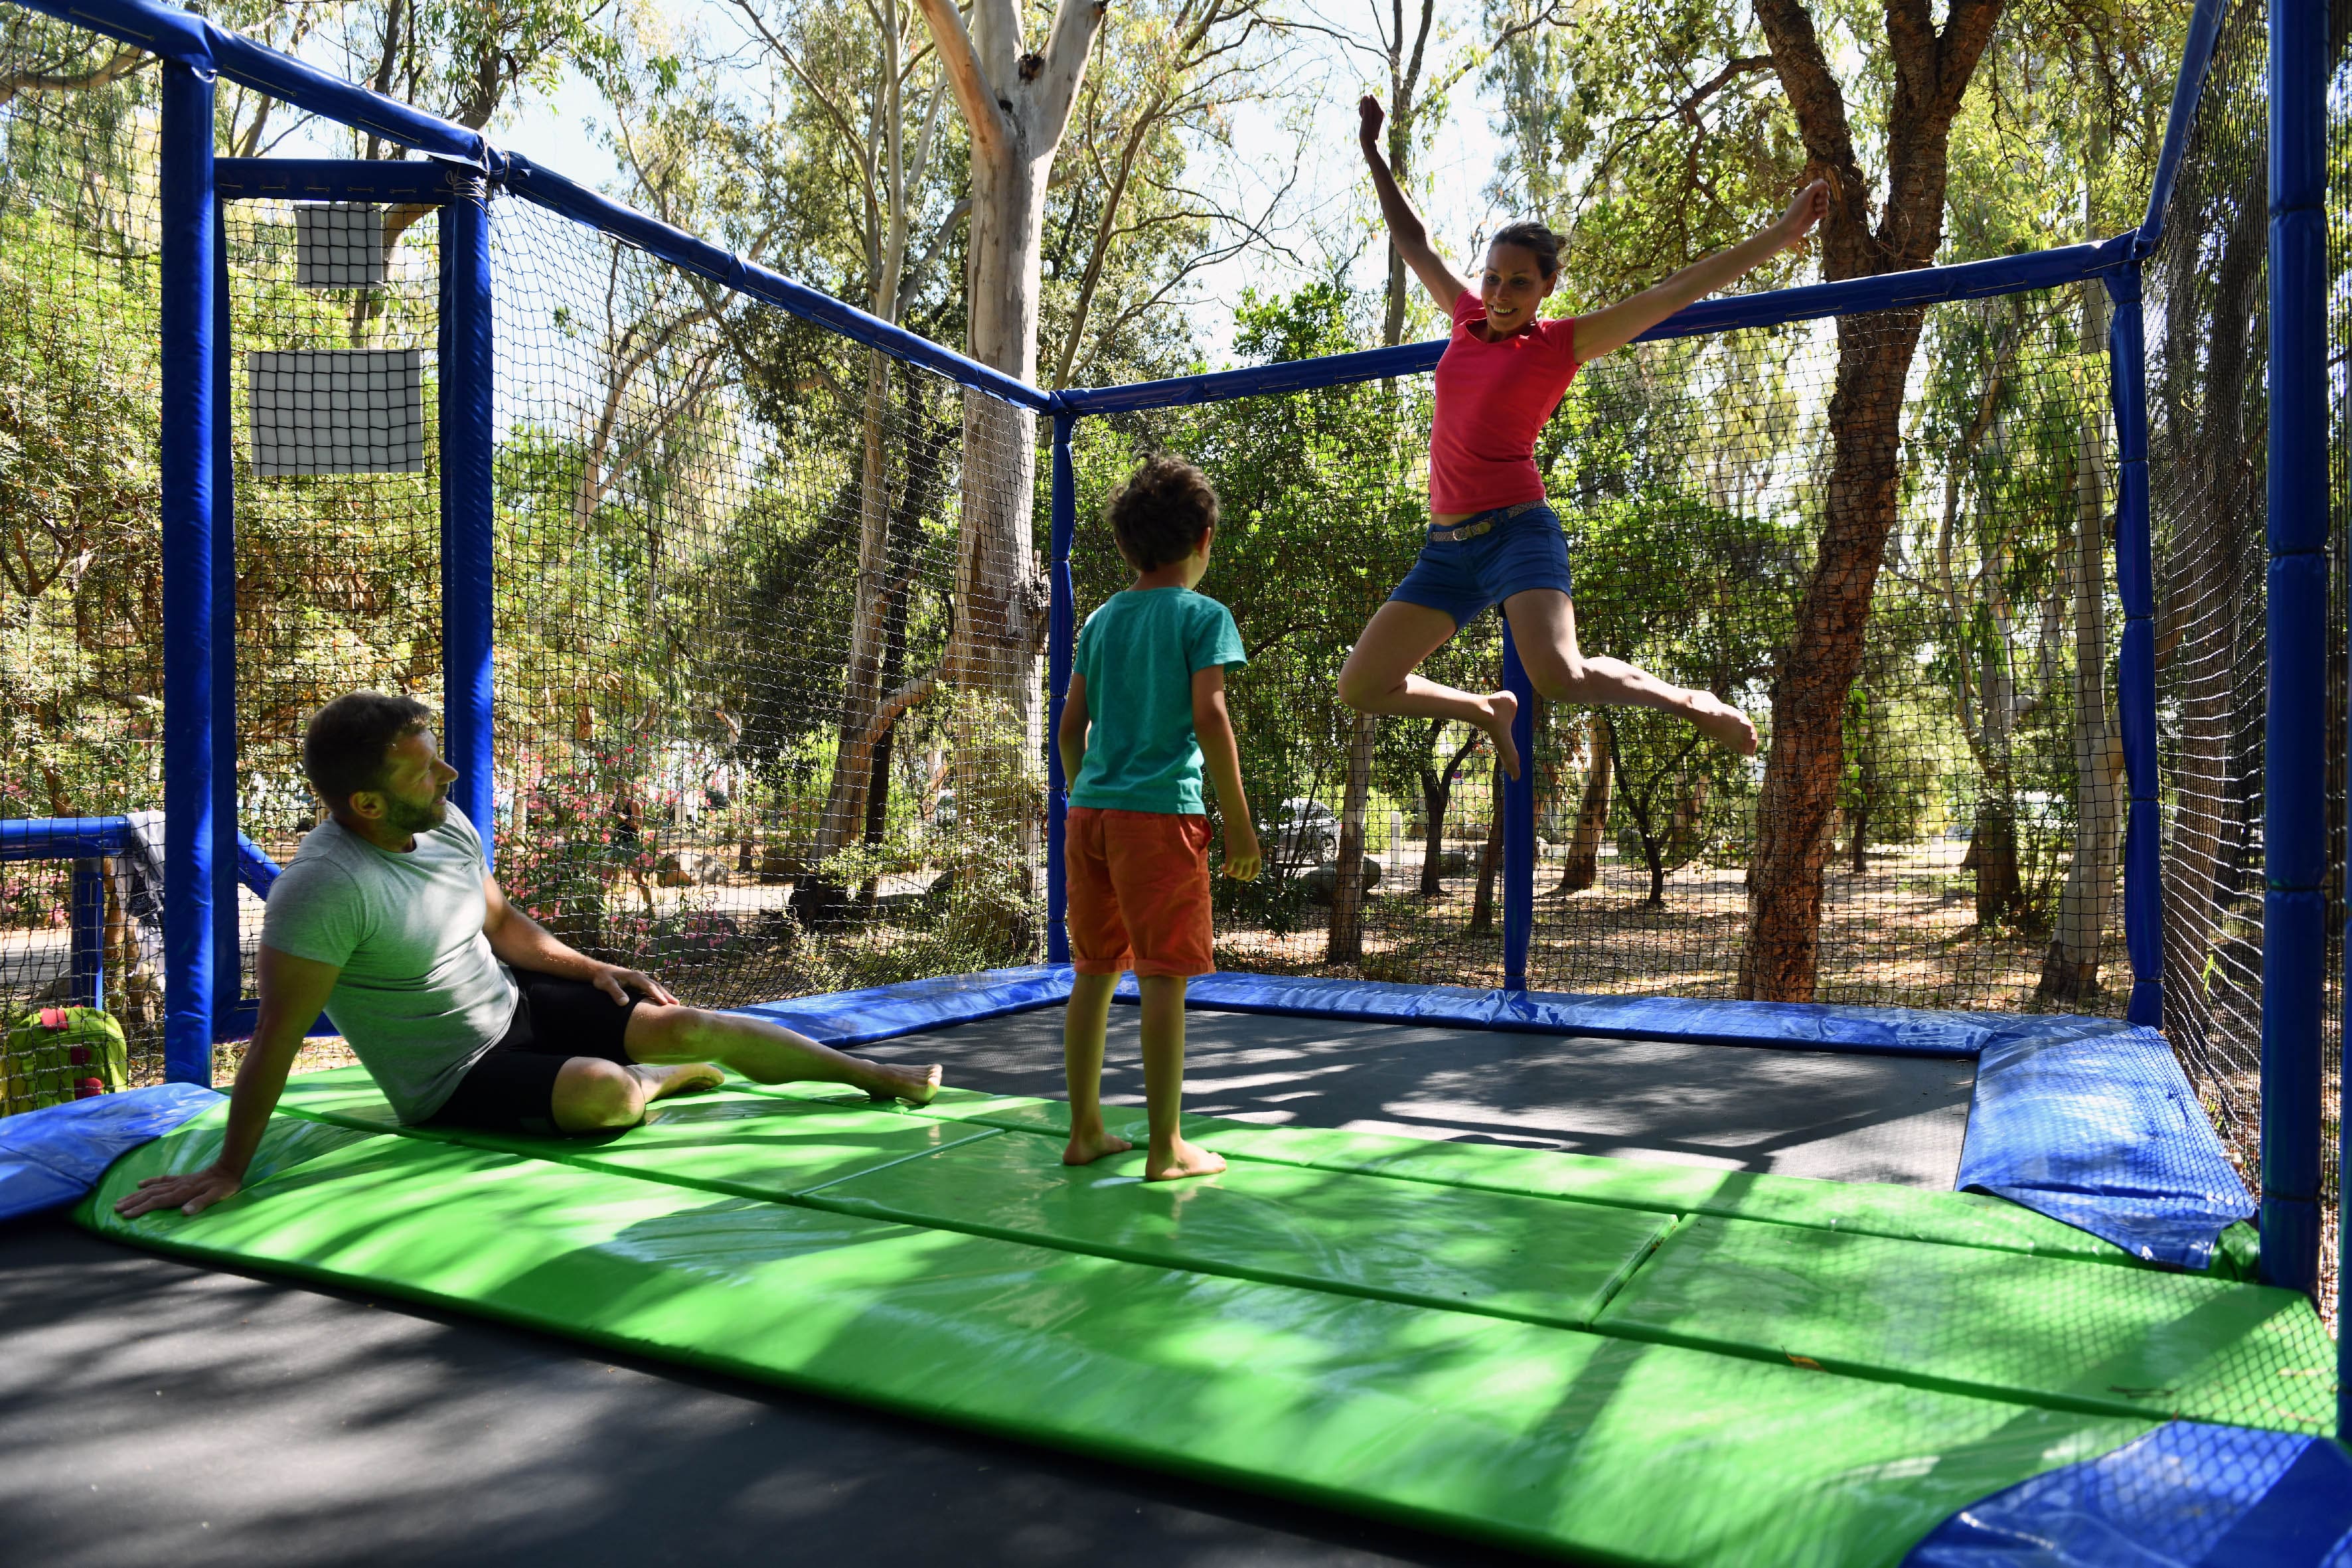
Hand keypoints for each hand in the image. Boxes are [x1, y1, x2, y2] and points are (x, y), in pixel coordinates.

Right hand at [114, 1164, 241, 1218]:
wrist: (228, 1169)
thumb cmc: (223, 1186)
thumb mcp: (216, 1196)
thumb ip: (200, 1203)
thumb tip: (185, 1212)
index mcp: (181, 1193)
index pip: (156, 1202)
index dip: (141, 1209)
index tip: (126, 1215)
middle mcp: (175, 1187)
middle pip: (149, 1195)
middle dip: (132, 1202)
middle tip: (116, 1208)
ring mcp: (177, 1182)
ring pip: (151, 1188)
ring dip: (135, 1195)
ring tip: (121, 1200)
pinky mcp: (180, 1179)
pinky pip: (161, 1180)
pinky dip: (150, 1182)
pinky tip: (140, 1184)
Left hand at [591, 963, 675, 1006]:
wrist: (600, 971)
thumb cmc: (603, 978)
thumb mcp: (606, 985)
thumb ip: (615, 993)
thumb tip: (624, 1003)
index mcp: (635, 977)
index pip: (649, 987)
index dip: (657, 995)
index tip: (665, 1004)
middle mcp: (640, 977)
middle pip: (656, 986)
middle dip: (666, 995)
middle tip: (677, 1005)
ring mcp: (640, 980)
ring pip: (656, 987)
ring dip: (665, 995)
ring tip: (674, 1004)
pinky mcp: (639, 984)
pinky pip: (652, 989)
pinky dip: (659, 994)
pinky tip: (663, 1001)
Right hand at [1222, 821, 1260, 882]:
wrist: (1238, 822)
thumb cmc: (1244, 830)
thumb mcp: (1251, 843)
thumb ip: (1250, 853)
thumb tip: (1245, 862)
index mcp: (1257, 855)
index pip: (1256, 871)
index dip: (1251, 877)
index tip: (1246, 879)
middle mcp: (1250, 859)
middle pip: (1245, 874)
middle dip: (1239, 877)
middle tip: (1233, 874)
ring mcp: (1241, 858)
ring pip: (1236, 873)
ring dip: (1231, 874)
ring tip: (1227, 870)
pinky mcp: (1232, 856)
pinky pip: (1228, 869)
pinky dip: (1225, 870)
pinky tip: (1222, 866)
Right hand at [1358, 95, 1383, 152]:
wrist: (1369, 144)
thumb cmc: (1367, 133)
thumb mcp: (1366, 119)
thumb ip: (1366, 107)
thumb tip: (1366, 96)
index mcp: (1380, 110)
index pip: (1370, 97)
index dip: (1364, 104)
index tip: (1365, 114)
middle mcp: (1380, 110)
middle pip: (1368, 100)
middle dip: (1363, 107)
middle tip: (1363, 118)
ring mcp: (1377, 113)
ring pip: (1366, 105)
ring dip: (1362, 111)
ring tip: (1363, 121)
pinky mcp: (1373, 116)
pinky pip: (1366, 110)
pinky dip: (1363, 114)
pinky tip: (1363, 121)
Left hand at [1776, 178, 1828, 253]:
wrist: (1789, 230)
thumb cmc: (1795, 212)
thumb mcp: (1805, 197)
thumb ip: (1815, 188)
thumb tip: (1826, 183)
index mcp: (1807, 192)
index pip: (1820, 184)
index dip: (1823, 186)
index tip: (1820, 191)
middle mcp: (1810, 199)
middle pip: (1825, 193)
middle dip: (1824, 196)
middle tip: (1817, 201)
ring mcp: (1813, 208)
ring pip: (1826, 202)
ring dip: (1824, 205)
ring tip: (1816, 209)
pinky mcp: (1815, 217)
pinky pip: (1825, 211)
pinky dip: (1824, 213)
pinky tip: (1818, 217)